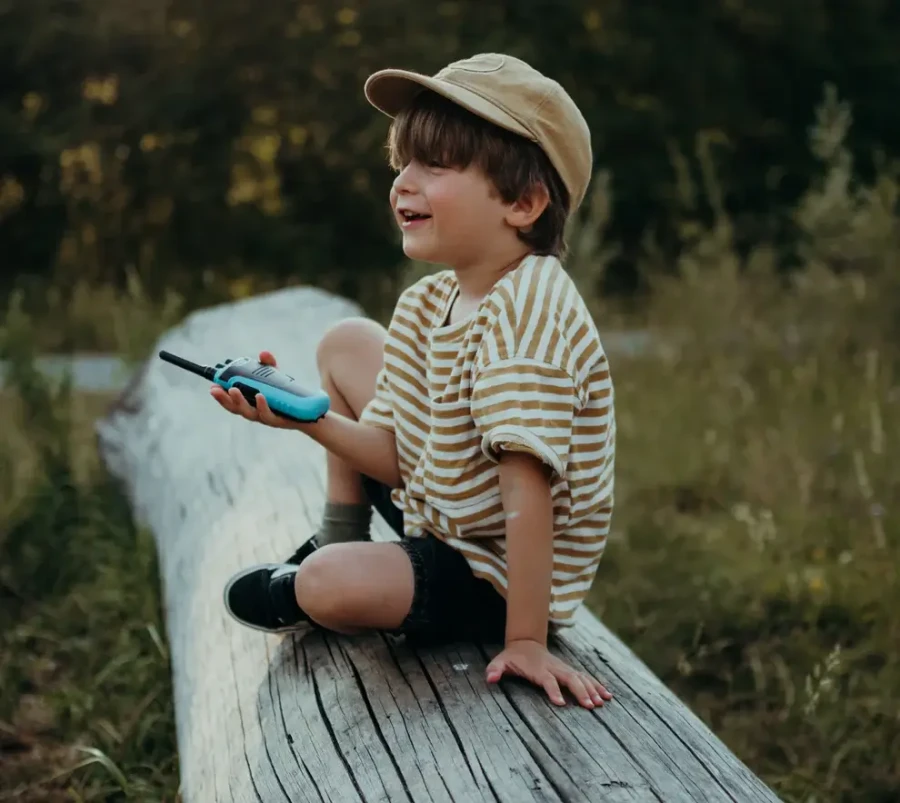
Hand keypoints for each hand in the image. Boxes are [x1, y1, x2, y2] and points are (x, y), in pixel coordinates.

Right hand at [210, 350, 293, 428]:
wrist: (310, 413)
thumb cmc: (287, 396)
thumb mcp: (276, 378)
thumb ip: (269, 365)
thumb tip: (263, 353)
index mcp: (251, 404)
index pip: (232, 402)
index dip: (221, 396)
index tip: (212, 387)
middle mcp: (256, 413)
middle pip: (236, 409)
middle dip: (224, 399)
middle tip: (215, 390)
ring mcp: (266, 418)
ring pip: (249, 413)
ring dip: (239, 402)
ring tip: (233, 390)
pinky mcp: (279, 421)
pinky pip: (268, 415)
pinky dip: (262, 405)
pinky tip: (260, 396)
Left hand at [486, 638, 612, 708]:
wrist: (526, 642)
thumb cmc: (513, 657)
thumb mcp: (500, 661)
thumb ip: (495, 669)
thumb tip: (490, 678)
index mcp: (538, 668)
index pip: (547, 680)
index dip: (553, 690)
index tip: (561, 703)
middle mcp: (554, 667)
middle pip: (569, 678)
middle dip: (580, 691)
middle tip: (589, 706)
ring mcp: (563, 668)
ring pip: (580, 677)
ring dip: (592, 689)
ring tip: (602, 702)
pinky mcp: (569, 670)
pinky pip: (585, 677)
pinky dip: (597, 684)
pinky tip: (607, 694)